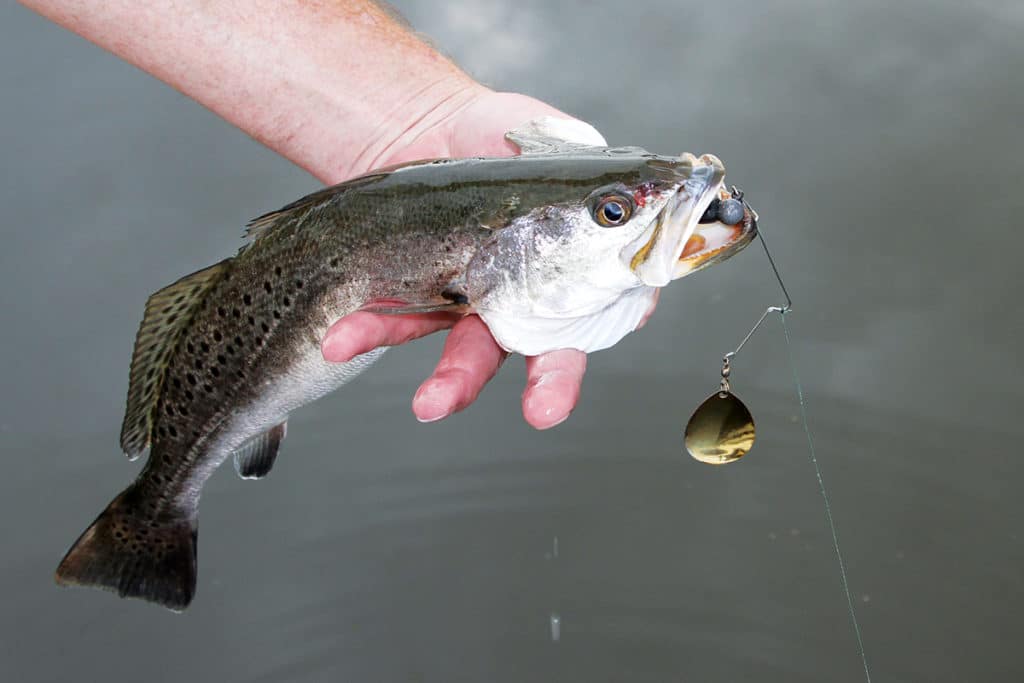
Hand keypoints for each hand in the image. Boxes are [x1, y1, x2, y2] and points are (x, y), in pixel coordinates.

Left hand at [320, 90, 658, 428]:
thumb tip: (631, 190)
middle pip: (542, 351)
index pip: (592, 321)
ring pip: (471, 351)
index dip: (580, 361)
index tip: (561, 393)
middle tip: (543, 413)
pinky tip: (343, 338)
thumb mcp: (557, 140)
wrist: (431, 127)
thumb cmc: (507, 137)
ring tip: (430, 405)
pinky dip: (373, 329)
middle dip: (546, 388)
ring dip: (453, 381)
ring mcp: (477, 303)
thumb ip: (589, 169)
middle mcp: (529, 299)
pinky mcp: (424, 295)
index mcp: (573, 269)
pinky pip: (399, 317)